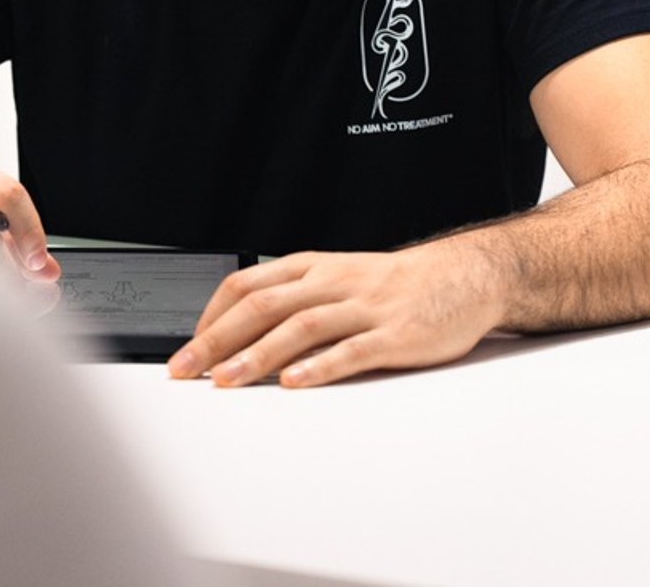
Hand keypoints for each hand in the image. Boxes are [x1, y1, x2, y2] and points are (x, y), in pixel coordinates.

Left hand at [167, 240, 494, 388]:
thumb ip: (294, 298)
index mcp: (314, 267)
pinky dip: (319, 366)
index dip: (211, 317)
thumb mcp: (337, 277)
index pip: (247, 285)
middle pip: (263, 305)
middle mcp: (333, 282)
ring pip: (300, 327)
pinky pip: (351, 350)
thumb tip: (238, 332)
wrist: (463, 276)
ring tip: (227, 381)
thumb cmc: (394, 284)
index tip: (187, 348)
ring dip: (257, 355)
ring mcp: (364, 307)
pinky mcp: (394, 334)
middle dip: (218, 340)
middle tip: (186, 369)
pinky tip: (294, 382)